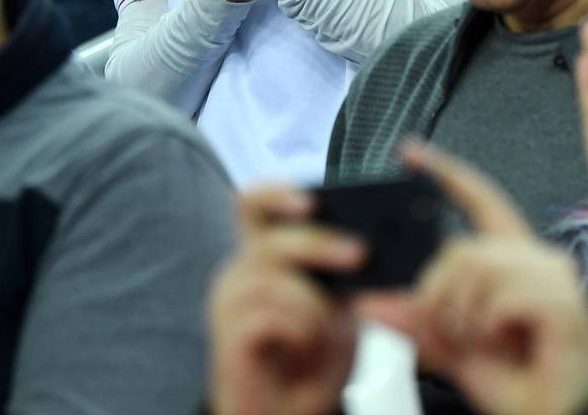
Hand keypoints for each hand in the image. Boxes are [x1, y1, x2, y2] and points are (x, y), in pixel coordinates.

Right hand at [208, 187, 365, 414]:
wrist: (291, 413)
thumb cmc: (312, 360)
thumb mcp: (340, 307)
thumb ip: (341, 272)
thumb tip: (361, 242)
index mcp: (264, 255)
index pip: (255, 204)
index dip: (278, 193)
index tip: (314, 201)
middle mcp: (241, 271)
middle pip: (270, 237)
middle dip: (319, 243)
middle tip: (359, 256)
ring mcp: (230, 302)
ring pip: (277, 278)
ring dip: (315, 307)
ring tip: (321, 335)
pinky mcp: (226, 334)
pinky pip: (272, 316)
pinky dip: (300, 332)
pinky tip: (302, 348)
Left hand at [365, 143, 587, 414]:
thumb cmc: (524, 387)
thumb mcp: (457, 351)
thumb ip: (418, 324)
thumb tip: (370, 305)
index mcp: (516, 263)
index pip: (481, 201)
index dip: (446, 173)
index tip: (411, 152)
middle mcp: (539, 261)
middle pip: (462, 248)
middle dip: (439, 297)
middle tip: (454, 335)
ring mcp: (555, 278)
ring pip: (475, 270)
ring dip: (463, 318)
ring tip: (485, 345)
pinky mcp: (563, 302)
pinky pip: (498, 298)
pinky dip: (487, 329)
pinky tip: (508, 346)